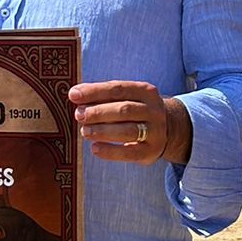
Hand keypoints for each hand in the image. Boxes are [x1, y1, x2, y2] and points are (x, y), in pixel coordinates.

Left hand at [68, 79, 191, 165]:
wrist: (168, 129)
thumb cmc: (136, 111)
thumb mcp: (127, 98)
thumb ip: (104, 96)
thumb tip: (75, 95)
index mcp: (146, 92)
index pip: (118, 88)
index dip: (95, 91)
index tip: (73, 95)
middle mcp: (154, 110)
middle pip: (124, 109)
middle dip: (98, 112)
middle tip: (78, 115)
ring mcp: (155, 132)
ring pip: (128, 130)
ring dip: (102, 131)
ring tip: (84, 131)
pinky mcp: (151, 151)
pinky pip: (129, 152)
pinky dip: (110, 151)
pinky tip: (94, 148)